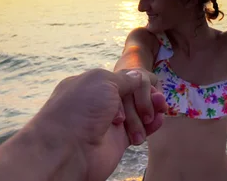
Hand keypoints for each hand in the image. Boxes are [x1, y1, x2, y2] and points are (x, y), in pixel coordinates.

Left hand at [27, 69, 166, 180]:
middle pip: (133, 95)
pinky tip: (158, 121)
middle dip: (146, 97)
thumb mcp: (102, 81)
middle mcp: (100, 102)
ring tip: (153, 116)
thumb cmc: (81, 109)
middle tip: (155, 103)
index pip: (123, 79)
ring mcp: (110, 121)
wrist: (68, 150)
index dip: (139, 81)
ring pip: (138, 112)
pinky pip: (139, 130)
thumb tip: (139, 76)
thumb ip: (125, 79)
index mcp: (93, 84)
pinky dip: (151, 126)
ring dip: (149, 111)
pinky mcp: (118, 140)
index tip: (150, 84)